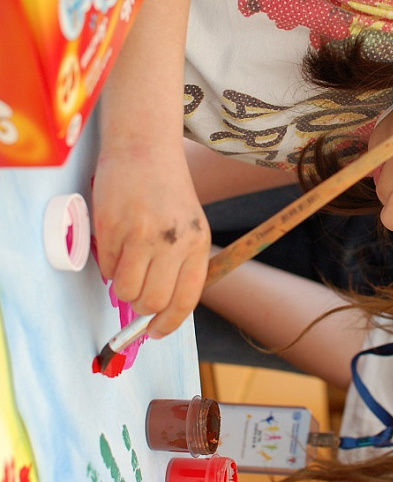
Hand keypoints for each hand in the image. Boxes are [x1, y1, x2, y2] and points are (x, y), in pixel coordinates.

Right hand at [92, 143, 209, 337]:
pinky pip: (105, 269)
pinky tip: (116, 244)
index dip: (168, 324)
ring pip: (125, 291)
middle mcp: (173, 242)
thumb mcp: (190, 227)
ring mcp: (142, 235)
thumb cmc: (168, 191)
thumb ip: (180, 264)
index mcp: (197, 243)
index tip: (155, 332)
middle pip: (153, 302)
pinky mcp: (112, 228)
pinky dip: (108, 266)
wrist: (145, 149)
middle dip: (141, 309)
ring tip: (126, 267)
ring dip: (122, 289)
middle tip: (136, 296)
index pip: (185, 300)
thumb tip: (158, 309)